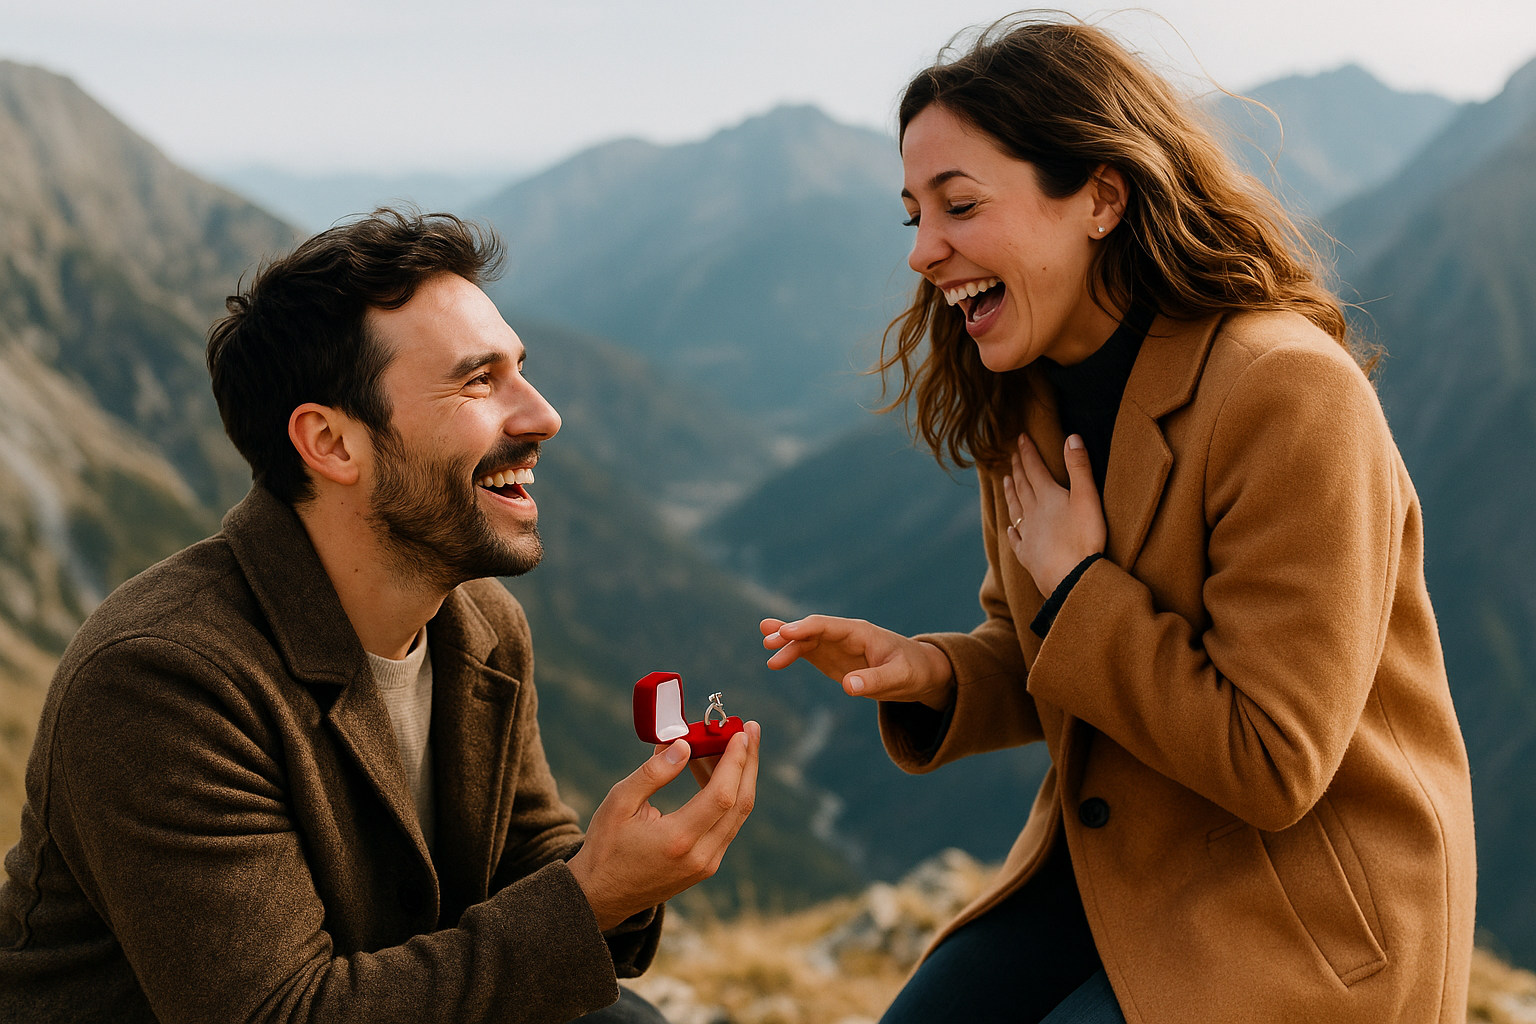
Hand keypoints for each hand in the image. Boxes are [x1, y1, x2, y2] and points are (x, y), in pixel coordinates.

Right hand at [568, 723, 759, 930]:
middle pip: (741, 802)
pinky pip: (727, 824)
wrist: (601, 895)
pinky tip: (712, 772)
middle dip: (749, 762)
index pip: (722, 795)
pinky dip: (727, 796)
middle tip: (751, 730)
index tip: (741, 732)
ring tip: (727, 745)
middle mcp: (701, 856)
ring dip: (739, 777)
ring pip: (737, 814)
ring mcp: (707, 864)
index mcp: (678, 840)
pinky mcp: (707, 866)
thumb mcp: (619, 803)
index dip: (736, 761)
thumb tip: (683, 746)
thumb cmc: (606, 847)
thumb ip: (653, 774)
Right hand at [760, 615, 954, 710]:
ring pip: (806, 640)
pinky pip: (809, 652)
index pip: (827, 626)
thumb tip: (847, 686)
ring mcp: (837, 646)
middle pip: (812, 630)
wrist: (921, 673)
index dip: (806, 627)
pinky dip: (792, 653)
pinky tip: (775, 657)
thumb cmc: (914, 671)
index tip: (785, 632)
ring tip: (766, 649)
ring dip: (786, 644)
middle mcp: (844, 635)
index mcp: (860, 633)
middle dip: (790, 633)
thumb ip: (874, 680)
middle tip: (768, 641)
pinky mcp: (833, 659)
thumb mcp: (899, 678)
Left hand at [1003, 433, 1105, 596]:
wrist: (1071, 578)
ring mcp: (1029, 536)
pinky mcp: (1028, 557)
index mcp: (1048, 497)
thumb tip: (1071, 437)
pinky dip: (1013, 532)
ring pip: (1016, 510)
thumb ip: (1079, 467)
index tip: (1020, 437)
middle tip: (1011, 456)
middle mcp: (1033, 514)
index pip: (1035, 469)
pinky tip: (1010, 529)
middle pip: (1023, 487)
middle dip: (1018, 469)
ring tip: (1005, 482)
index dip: (1028, 452)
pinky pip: (1017, 541)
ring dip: (1010, 494)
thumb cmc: (1084, 538)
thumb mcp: (1087, 498)